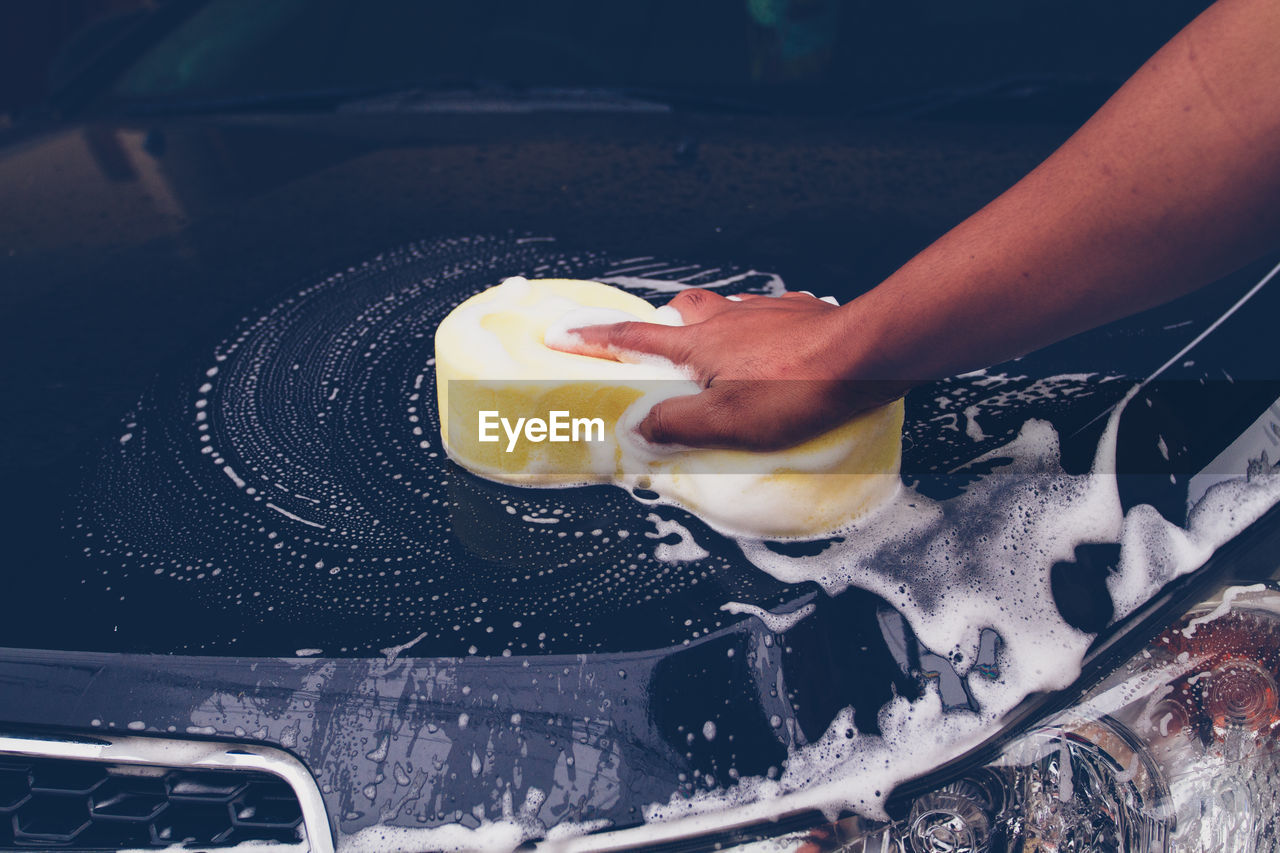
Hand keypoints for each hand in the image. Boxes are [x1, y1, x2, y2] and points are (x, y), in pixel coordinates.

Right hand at [548, 289, 906, 450]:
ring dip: (712, 326)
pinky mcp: (800, 314)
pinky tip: (774, 350)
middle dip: (661, 323)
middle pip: (680, 309)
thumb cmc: (797, 390)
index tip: (561, 332)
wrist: (865, 355)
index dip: (592, 337)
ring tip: (718, 355)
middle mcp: (727, 319)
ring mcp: (765, 311)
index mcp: (699, 344)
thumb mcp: (726, 422)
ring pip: (725, 310)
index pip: (631, 336)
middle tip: (658, 344)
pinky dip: (758, 330)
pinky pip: (768, 316)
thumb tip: (638, 426)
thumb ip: (677, 424)